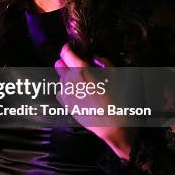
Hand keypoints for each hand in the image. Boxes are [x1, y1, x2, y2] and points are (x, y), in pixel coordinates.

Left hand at [54, 43, 138, 159]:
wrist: (112, 126)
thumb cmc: (116, 100)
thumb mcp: (116, 75)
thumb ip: (104, 62)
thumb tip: (96, 57)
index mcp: (81, 71)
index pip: (65, 53)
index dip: (68, 48)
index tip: (72, 48)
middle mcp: (70, 81)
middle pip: (58, 64)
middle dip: (65, 62)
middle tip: (76, 65)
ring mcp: (66, 94)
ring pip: (60, 78)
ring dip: (67, 76)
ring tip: (81, 82)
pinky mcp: (66, 104)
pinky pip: (62, 91)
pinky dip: (68, 89)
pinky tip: (79, 93)